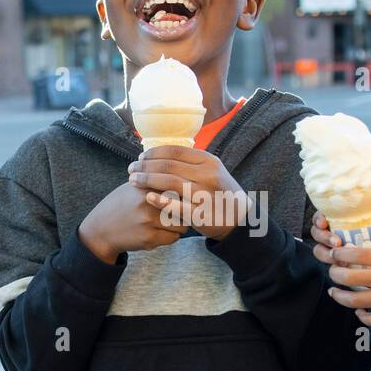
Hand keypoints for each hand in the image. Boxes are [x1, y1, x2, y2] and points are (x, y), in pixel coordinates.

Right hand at [78, 179, 188, 262]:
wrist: (101, 229)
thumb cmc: (121, 205)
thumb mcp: (134, 186)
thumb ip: (155, 180)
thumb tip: (182, 174)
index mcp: (146, 185)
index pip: (178, 186)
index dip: (186, 192)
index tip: (187, 196)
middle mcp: (148, 201)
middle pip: (184, 205)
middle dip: (187, 209)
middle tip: (184, 211)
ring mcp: (149, 221)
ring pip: (182, 224)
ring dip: (181, 225)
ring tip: (172, 223)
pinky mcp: (149, 238)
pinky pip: (174, 238)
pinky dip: (172, 236)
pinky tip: (162, 232)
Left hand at [126, 146, 248, 241]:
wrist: (239, 219)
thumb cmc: (221, 193)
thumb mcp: (213, 171)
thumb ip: (192, 163)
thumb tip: (163, 154)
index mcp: (209, 161)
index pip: (175, 151)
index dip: (154, 153)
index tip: (141, 157)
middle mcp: (207, 175)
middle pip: (168, 165)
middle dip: (145, 166)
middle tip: (131, 169)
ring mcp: (204, 194)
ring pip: (169, 182)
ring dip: (147, 180)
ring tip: (133, 181)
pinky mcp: (200, 214)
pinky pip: (176, 205)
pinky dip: (160, 200)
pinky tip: (147, 197)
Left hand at [327, 208, 370, 324]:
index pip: (358, 255)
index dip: (341, 254)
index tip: (335, 252)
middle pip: (351, 278)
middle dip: (335, 274)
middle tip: (332, 270)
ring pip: (356, 301)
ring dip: (341, 296)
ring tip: (335, 292)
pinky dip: (362, 316)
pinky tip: (359, 311)